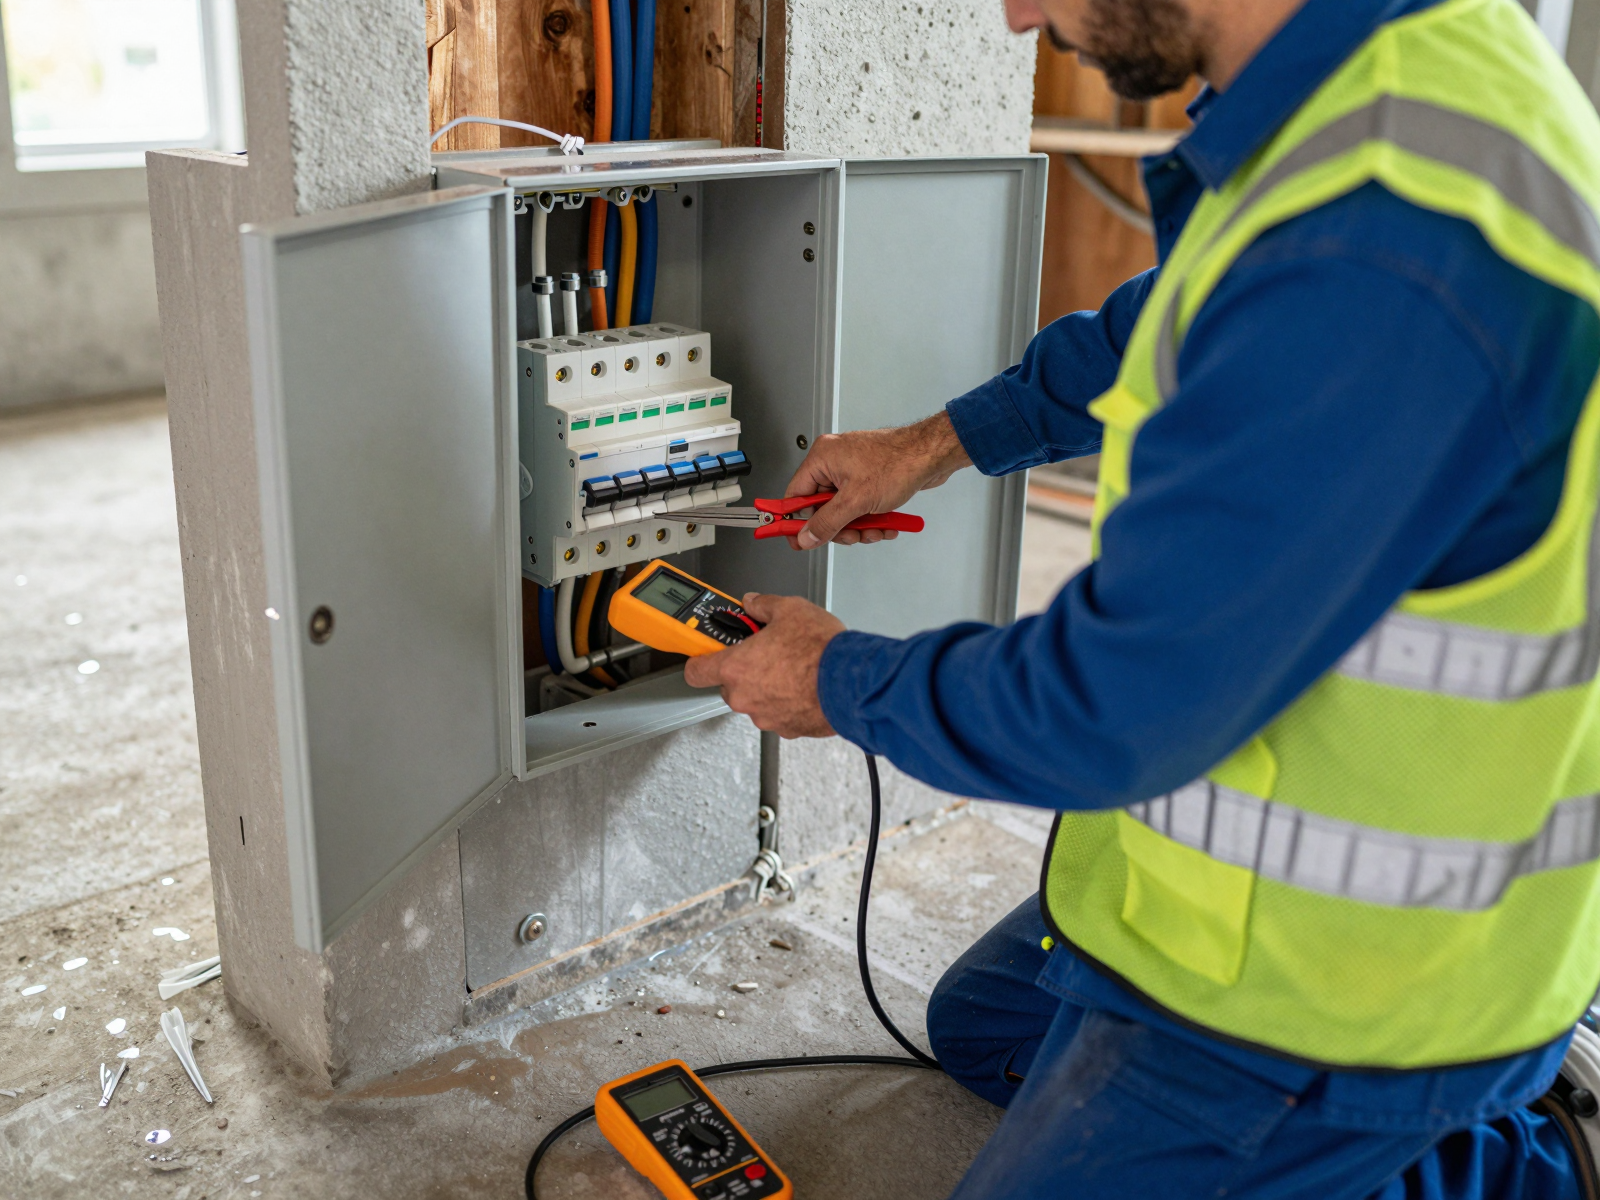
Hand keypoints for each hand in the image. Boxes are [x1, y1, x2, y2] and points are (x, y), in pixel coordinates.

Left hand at [682, 593, 845, 737]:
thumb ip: (764, 606)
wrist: (852, 682)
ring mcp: (766, 717)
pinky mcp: (789, 729)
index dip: (700, 660)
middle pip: (730, 686)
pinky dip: (789, 702)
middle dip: (745, 670)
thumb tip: (755, 603)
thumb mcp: (790, 609)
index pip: (696, 671)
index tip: (707, 653)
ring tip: (793, 669)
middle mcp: (745, 697)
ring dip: (768, 687)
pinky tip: (806, 686)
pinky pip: (781, 714)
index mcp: (736, 668)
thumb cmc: (820, 651)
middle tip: (765, 653)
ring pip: (757, 701)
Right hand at [786, 412, 970, 548]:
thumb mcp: (856, 501)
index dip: (795, 521)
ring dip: (858, 527)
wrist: (932, 455)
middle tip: (852, 535)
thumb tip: (807, 537)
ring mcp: (851, 470)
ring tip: (876, 529)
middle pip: (820, 508)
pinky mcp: (867, 478)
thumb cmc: (899, 463)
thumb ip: (827, 522)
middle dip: (839, 527)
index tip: (795, 539)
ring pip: (843, 511)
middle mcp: (833, 462)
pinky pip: (859, 505)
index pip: (795, 495)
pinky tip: (886, 523)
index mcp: (822, 458)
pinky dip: (870, 519)